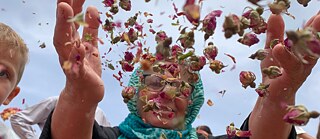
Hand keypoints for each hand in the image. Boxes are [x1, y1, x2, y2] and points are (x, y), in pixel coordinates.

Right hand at [50, 1, 103, 138]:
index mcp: (71, 40)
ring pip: (63, 42)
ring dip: (63, 25)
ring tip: (65, 8)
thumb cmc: (87, 68)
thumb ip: (90, 28)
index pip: (69, 19)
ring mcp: (70, 61)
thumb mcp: (91, 45)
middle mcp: (67, 49)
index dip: (70, 3)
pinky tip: (80, 45)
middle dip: (63, 9)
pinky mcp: (78, 75)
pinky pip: (77, 64)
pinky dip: (77, 55)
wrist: (85, 93)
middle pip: (63, 26)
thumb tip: (91, 8)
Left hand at [249, 12, 319, 138]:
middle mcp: (306, 59)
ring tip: (312, 22)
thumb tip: (275, 14)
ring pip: (307, 53)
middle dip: (318, 27)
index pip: (310, 33)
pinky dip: (284, 57)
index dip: (316, 21)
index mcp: (303, 50)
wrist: (271, 97)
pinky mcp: (290, 79)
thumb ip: (274, 33)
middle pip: (314, 41)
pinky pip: (290, 67)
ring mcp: (300, 69)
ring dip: (310, 39)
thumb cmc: (274, 71)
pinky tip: (278, 48)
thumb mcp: (272, 49)